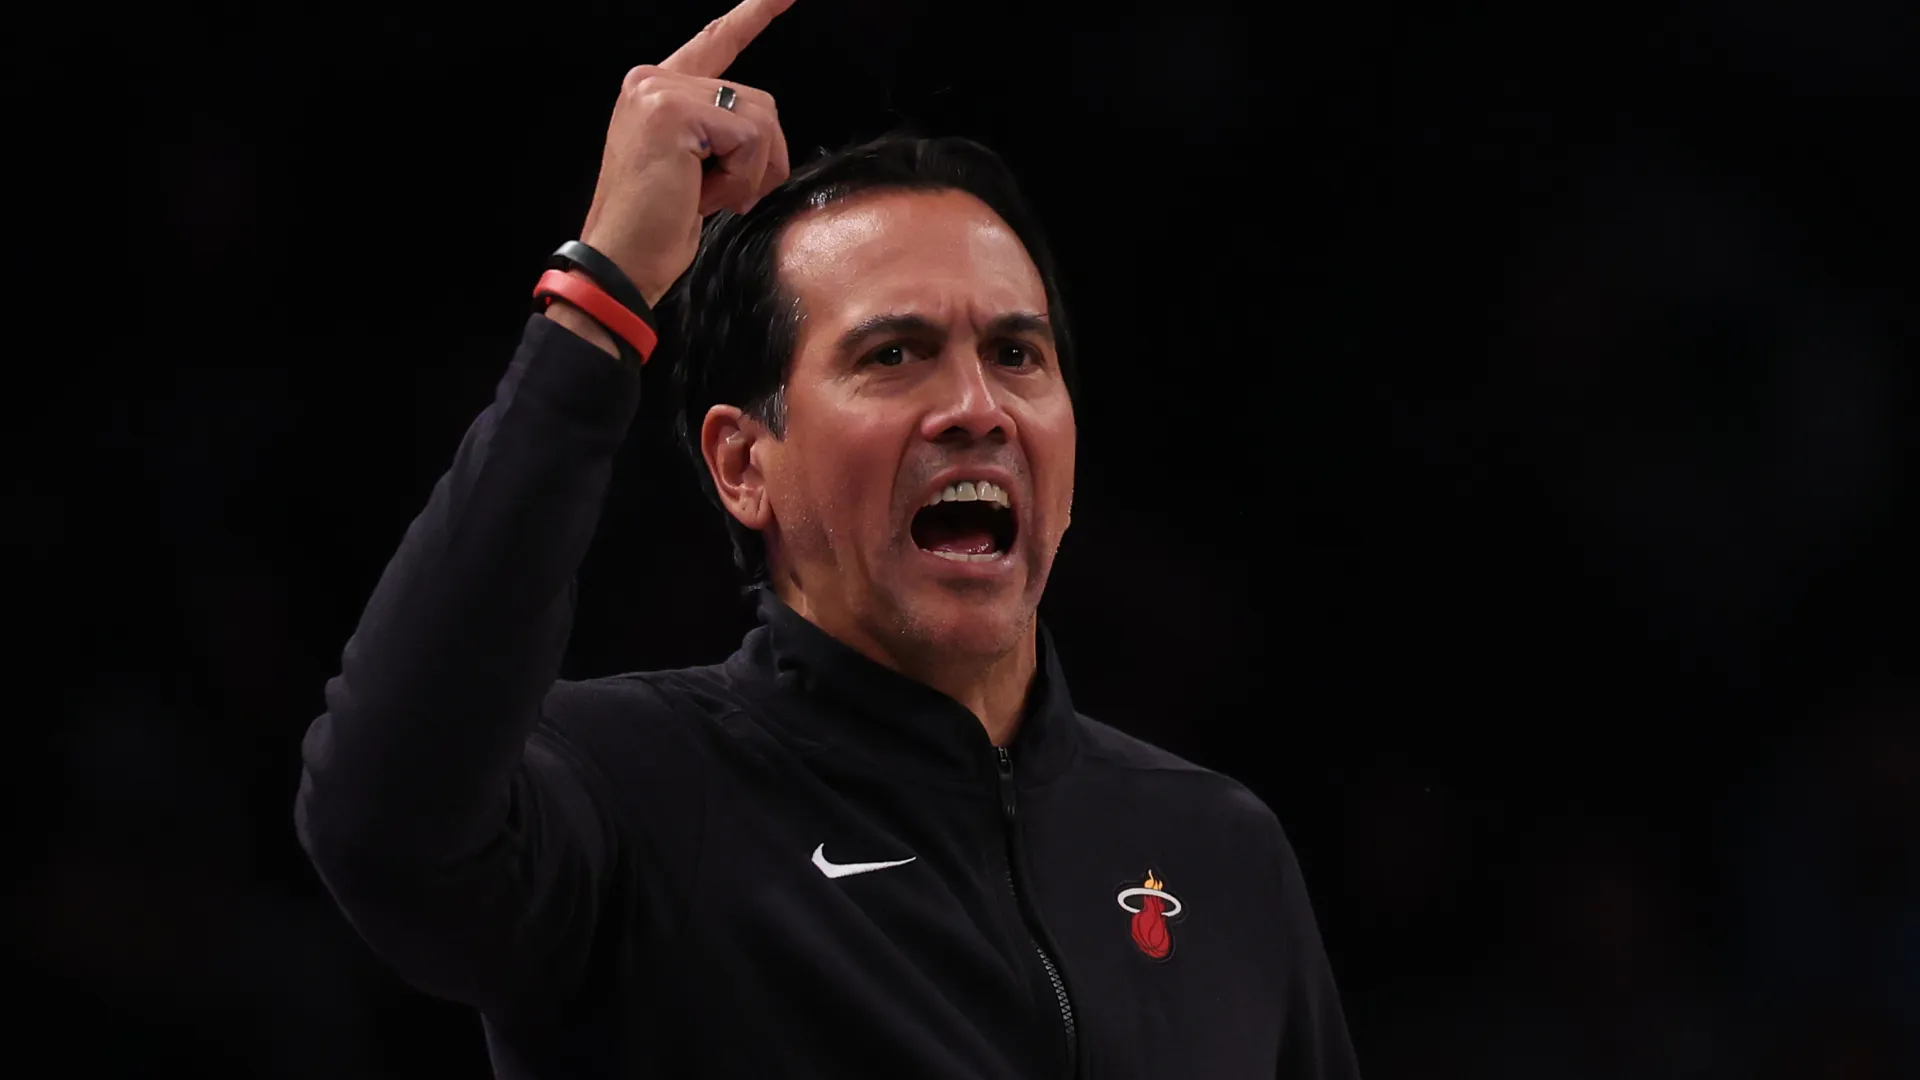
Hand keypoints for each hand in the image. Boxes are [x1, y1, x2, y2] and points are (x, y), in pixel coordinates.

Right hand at [577, 0, 795, 306]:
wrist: (621, 260)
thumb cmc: (657, 225)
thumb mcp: (694, 167)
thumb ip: (718, 130)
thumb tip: (764, 126)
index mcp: (654, 89)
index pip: (715, 43)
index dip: (752, 16)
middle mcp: (652, 79)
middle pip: (758, 101)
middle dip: (759, 158)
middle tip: (719, 195)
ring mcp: (659, 90)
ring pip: (759, 120)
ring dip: (749, 172)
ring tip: (707, 197)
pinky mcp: (673, 111)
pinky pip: (749, 139)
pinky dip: (741, 178)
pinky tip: (704, 197)